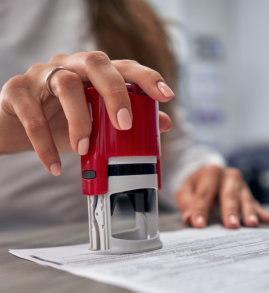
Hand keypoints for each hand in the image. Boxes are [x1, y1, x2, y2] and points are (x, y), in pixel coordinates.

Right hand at [0, 51, 172, 175]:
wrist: (18, 125)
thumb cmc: (63, 121)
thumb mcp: (98, 122)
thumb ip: (128, 120)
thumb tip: (164, 123)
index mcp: (93, 73)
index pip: (123, 66)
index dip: (146, 77)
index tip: (166, 95)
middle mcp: (70, 66)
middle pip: (96, 63)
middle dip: (115, 92)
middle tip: (124, 124)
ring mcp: (41, 75)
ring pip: (65, 84)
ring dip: (80, 121)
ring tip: (84, 150)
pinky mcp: (17, 91)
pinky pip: (32, 115)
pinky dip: (44, 145)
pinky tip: (55, 166)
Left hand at [176, 165, 268, 228]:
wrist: (210, 175)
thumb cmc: (196, 186)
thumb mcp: (186, 192)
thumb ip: (187, 204)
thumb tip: (189, 219)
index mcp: (211, 172)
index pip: (205, 193)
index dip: (201, 209)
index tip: (199, 225)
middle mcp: (229, 176)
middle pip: (229, 194)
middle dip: (230, 210)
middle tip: (231, 226)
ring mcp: (241, 185)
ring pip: (245, 199)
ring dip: (248, 212)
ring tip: (251, 224)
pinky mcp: (248, 194)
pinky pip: (256, 204)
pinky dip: (262, 212)